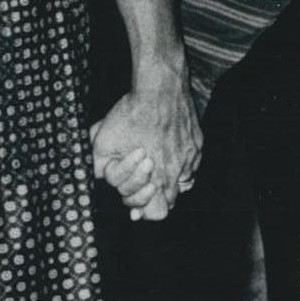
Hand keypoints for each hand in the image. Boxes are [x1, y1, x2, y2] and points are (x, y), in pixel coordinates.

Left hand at [91, 66, 200, 222]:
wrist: (159, 88)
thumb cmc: (132, 115)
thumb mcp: (103, 143)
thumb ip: (102, 167)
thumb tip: (101, 178)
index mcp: (155, 176)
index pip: (156, 212)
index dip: (143, 211)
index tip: (136, 210)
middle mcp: (177, 172)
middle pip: (170, 202)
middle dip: (154, 197)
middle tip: (144, 188)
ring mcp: (190, 158)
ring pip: (183, 184)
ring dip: (169, 182)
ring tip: (157, 171)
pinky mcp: (197, 144)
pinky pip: (191, 165)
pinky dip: (181, 164)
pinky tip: (169, 154)